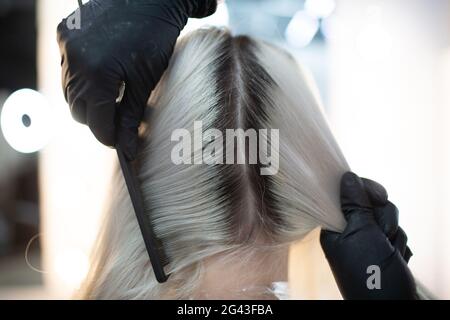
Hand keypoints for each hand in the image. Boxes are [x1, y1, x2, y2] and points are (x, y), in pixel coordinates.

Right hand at [57, 0, 216, 159]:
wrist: (149, 0)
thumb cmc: (155, 40)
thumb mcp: (145, 83)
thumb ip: (132, 117)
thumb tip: (127, 151)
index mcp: (98, 75)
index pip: (96, 122)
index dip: (109, 137)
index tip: (121, 143)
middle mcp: (75, 61)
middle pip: (78, 109)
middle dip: (98, 119)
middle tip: (118, 119)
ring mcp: (66, 45)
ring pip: (69, 90)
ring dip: (87, 99)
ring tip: (111, 95)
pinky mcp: (63, 33)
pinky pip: (66, 67)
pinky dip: (81, 77)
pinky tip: (100, 72)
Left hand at [320, 172, 417, 298]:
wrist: (395, 308)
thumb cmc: (371, 274)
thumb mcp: (361, 234)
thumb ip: (354, 204)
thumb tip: (347, 177)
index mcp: (334, 227)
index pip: (347, 194)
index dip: (365, 191)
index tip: (379, 196)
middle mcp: (348, 233)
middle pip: (371, 205)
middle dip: (384, 219)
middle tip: (382, 235)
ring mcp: (366, 242)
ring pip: (386, 219)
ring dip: (393, 235)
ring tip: (389, 252)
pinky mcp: (382, 251)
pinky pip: (395, 235)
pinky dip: (399, 246)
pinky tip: (396, 259)